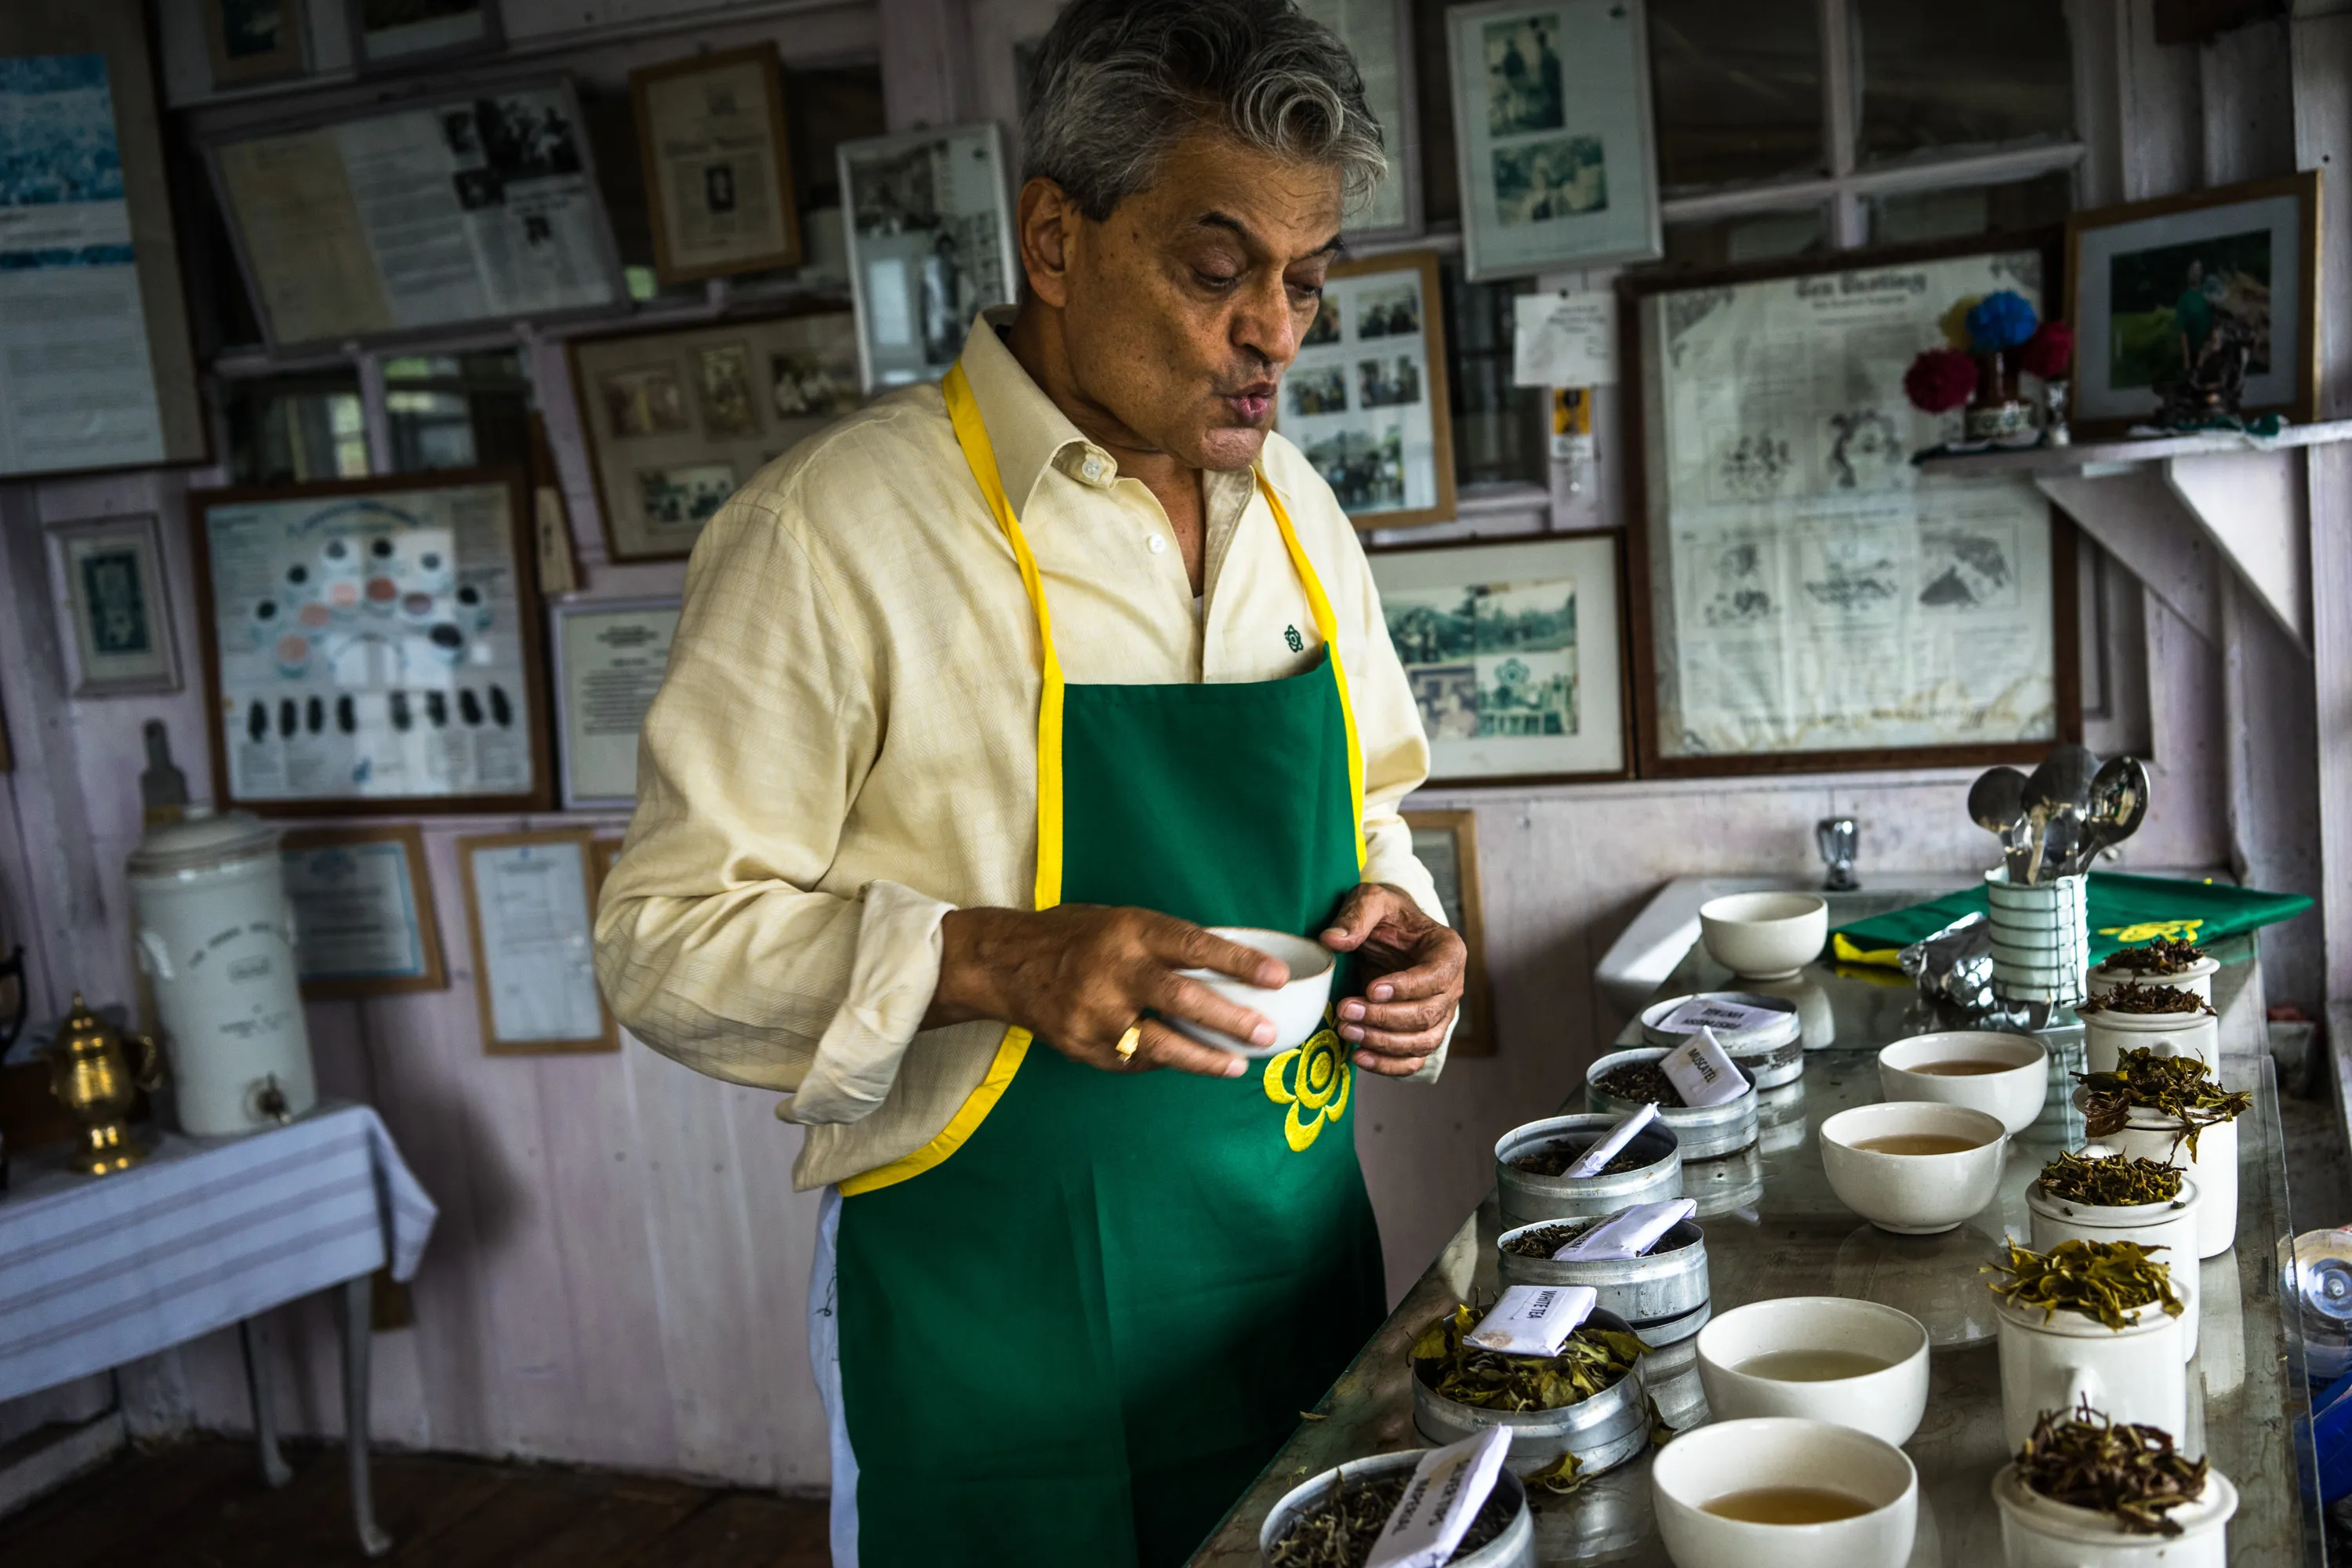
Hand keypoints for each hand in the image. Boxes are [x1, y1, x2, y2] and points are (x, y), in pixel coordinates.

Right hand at [924, 905, 1289, 1076]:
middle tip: (1266, 1033)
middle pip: (1182, 1000)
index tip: (1277, 977)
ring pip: (1161, 1045)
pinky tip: (1182, 1062)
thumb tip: (1225, 970)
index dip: (1239, 963)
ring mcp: (1096, 1015)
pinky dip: (1160, 1062)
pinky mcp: (1083, 1047)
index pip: (1193, 946)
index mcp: (1129, 931)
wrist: (1005, 964)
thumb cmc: (1074, 936)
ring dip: (1204, 1059)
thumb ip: (1163, 945)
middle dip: (1230, 1020)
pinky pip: (1134, 1061)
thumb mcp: (1121, 922)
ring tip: (1236, 1067)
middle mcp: (1113, 972)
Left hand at [1321, 883, 1464, 1077]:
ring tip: (1347, 1031)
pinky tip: (1359, 1057)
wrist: (1388, 933)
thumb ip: (1355, 916)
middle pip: (1427, 1015)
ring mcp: (1439, 1015)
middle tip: (1346, 1009)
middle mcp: (1451, 987)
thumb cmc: (1385, 916)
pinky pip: (1413, 1061)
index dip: (1406, 987)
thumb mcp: (1371, 900)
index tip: (1371, 989)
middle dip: (1385, 1018)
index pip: (1437, 976)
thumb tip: (1332, 940)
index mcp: (1448, 951)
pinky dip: (1389, 1066)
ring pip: (1421, 1042)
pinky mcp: (1421, 1035)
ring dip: (1383, 1043)